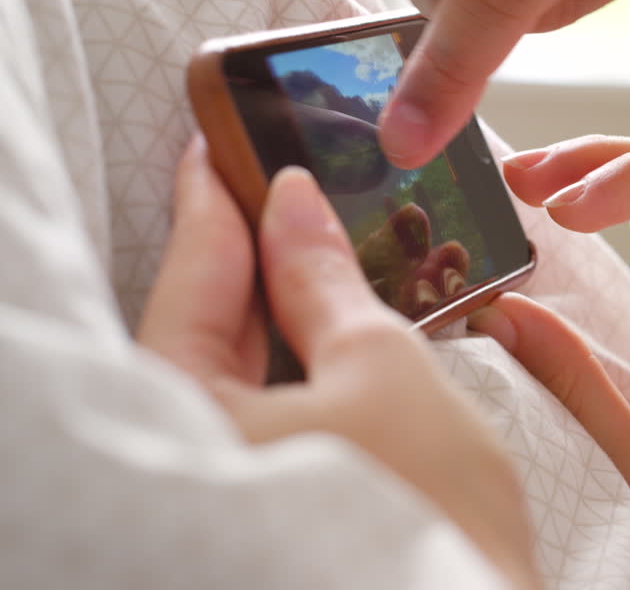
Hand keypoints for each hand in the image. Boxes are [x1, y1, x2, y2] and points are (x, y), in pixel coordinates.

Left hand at [138, 137, 537, 588]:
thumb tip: (293, 200)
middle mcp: (192, 448)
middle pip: (210, 316)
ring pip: (244, 356)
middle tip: (283, 170)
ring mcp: (237, 470)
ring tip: (322, 229)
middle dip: (251, 242)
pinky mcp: (280, 486)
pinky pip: (274, 393)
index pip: (191, 275)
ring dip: (286, 293)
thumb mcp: (381, 363)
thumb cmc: (426, 507)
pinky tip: (340, 309)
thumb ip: (323, 278)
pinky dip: (304, 346)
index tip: (223, 137)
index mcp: (188, 414)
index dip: (213, 197)